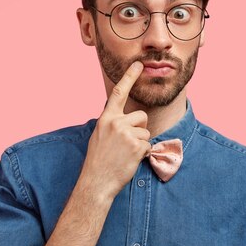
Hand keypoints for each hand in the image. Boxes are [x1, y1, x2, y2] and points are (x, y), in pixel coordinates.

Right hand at [79, 61, 150, 199]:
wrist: (96, 181)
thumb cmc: (99, 160)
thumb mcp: (100, 135)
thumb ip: (113, 123)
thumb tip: (129, 119)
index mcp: (106, 118)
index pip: (118, 92)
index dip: (129, 77)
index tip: (138, 64)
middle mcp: (116, 123)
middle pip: (142, 116)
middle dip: (140, 128)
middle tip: (126, 144)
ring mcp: (127, 134)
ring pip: (146, 132)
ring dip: (141, 143)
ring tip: (126, 154)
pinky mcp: (137, 146)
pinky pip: (148, 145)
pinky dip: (143, 154)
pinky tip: (130, 160)